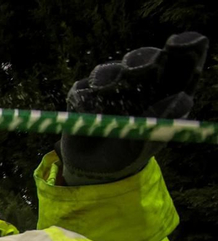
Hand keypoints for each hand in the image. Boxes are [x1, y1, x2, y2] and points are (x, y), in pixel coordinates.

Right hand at [60, 32, 207, 184]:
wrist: (92, 171)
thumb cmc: (129, 155)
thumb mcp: (148, 141)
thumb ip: (163, 120)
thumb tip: (183, 97)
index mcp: (165, 91)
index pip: (180, 64)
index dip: (184, 50)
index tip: (179, 44)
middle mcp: (140, 84)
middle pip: (145, 59)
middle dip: (142, 60)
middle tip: (138, 69)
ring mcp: (111, 87)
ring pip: (111, 71)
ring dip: (109, 78)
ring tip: (106, 89)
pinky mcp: (84, 95)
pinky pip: (82, 89)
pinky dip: (84, 98)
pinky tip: (87, 111)